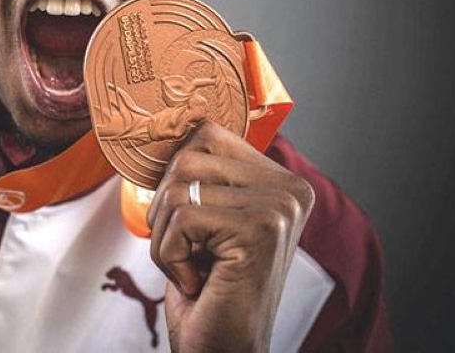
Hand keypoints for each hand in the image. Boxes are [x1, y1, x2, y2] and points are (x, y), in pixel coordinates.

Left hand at [147, 122, 314, 351]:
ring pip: (177, 188)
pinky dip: (170, 257)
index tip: (192, 225)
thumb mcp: (205, 220)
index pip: (205, 133)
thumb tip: (164, 124)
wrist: (221, 351)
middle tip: (193, 254)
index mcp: (281, 181)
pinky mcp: (259, 231)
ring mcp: (278, 209)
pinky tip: (199, 282)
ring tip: (196, 268)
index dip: (175, 178)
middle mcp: (290, 190)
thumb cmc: (207, 290)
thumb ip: (200, 173)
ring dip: (166, 238)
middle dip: (166, 211)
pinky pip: (179, 220)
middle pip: (186, 158)